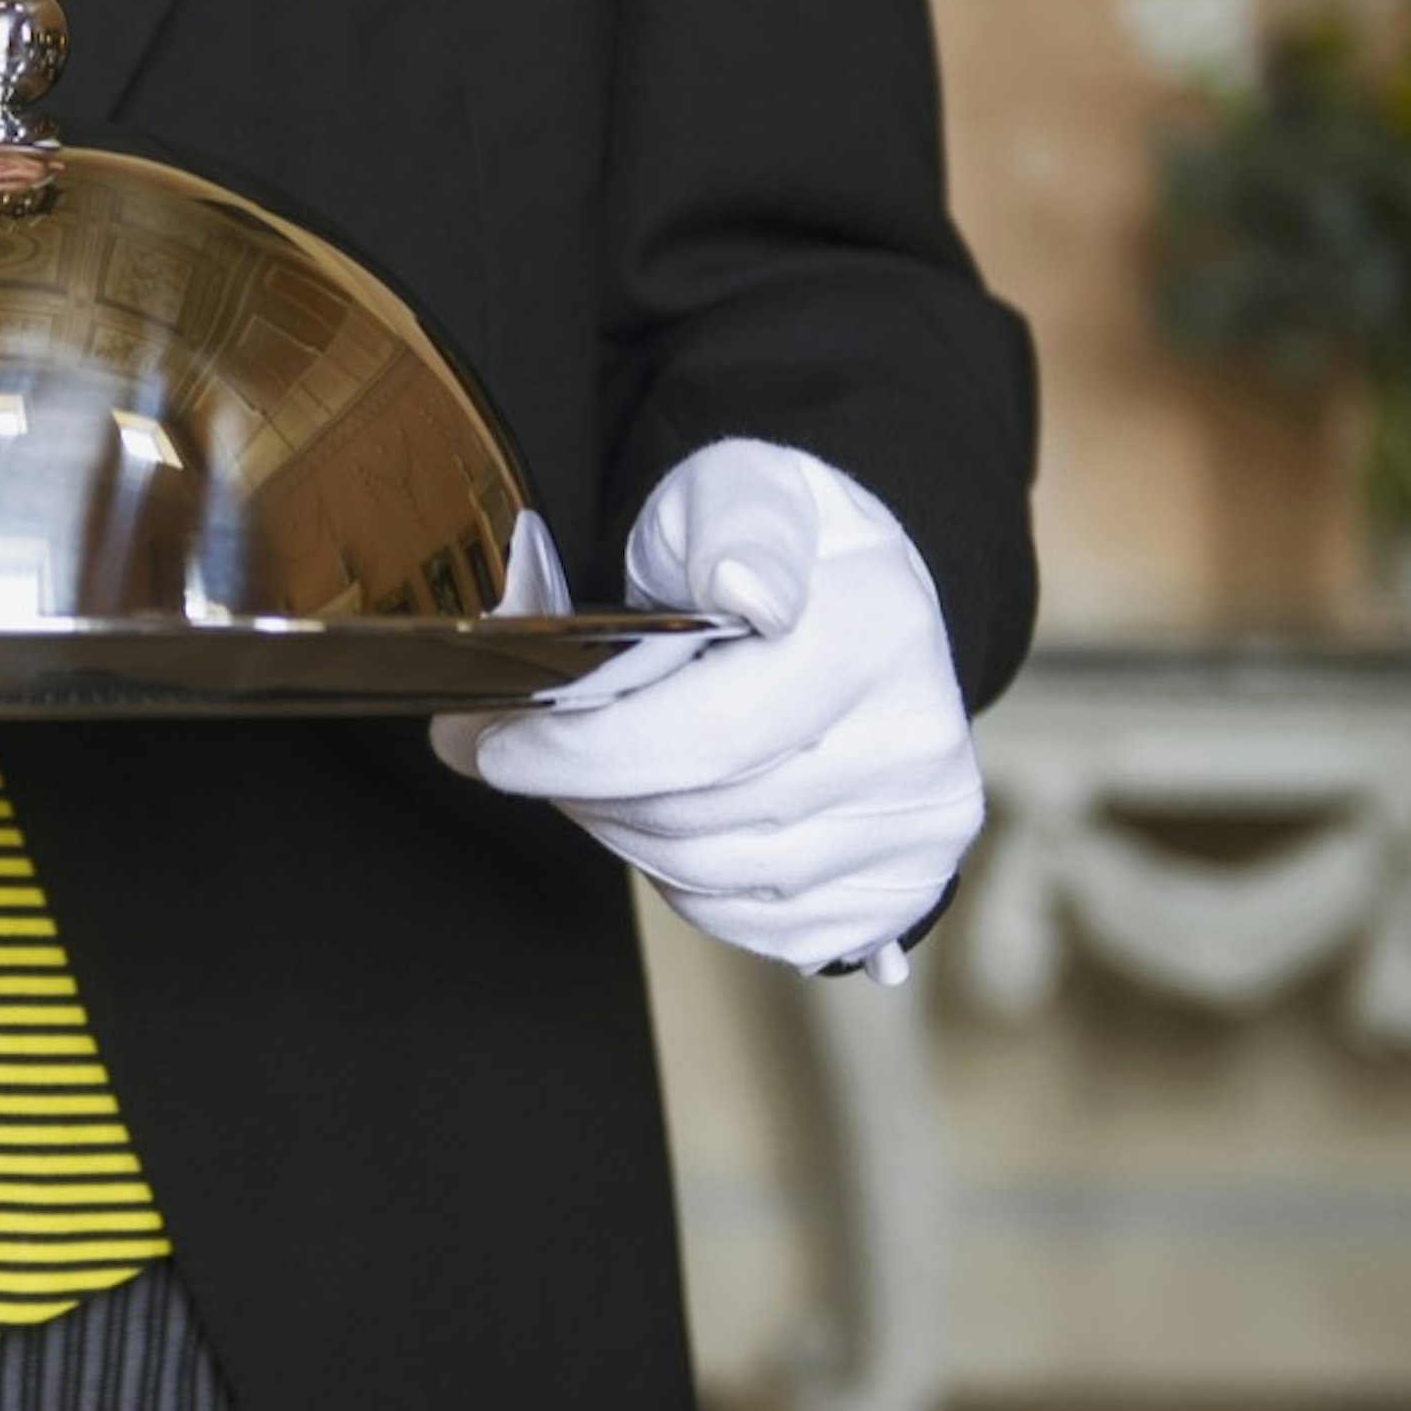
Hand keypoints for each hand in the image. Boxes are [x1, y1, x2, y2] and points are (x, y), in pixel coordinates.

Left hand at [434, 440, 977, 979]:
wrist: (862, 600)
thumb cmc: (779, 545)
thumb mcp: (743, 487)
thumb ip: (731, 522)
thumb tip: (744, 588)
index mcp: (877, 631)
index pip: (702, 735)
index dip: (578, 750)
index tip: (494, 739)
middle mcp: (915, 742)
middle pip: (694, 813)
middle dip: (577, 787)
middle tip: (509, 750)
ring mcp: (917, 829)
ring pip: (711, 875)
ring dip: (621, 829)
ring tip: (586, 771)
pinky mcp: (899, 891)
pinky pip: (748, 922)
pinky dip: (682, 878)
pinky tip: (669, 810)